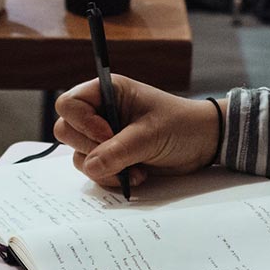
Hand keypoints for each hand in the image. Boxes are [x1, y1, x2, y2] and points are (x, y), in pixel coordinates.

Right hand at [53, 75, 220, 187]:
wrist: (203, 143)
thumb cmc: (181, 125)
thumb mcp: (150, 135)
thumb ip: (119, 150)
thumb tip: (91, 166)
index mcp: (107, 92)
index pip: (69, 104)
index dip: (82, 123)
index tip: (108, 135)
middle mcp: (100, 112)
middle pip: (66, 131)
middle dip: (92, 149)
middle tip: (119, 155)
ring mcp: (103, 136)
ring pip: (79, 155)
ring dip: (105, 168)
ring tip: (137, 169)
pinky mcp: (111, 157)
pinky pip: (94, 171)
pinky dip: (112, 177)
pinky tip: (138, 175)